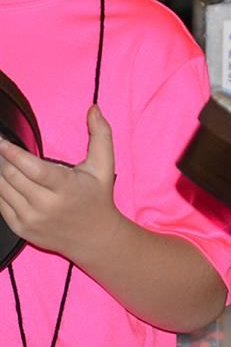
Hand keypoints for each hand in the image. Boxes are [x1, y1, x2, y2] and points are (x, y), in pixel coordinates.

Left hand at [0, 105, 122, 259]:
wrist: (95, 237)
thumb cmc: (98, 197)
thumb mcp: (104, 165)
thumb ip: (101, 134)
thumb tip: (94, 109)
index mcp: (66, 188)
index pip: (31, 168)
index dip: (12, 153)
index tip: (2, 141)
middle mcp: (46, 206)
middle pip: (12, 176)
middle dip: (2, 159)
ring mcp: (31, 219)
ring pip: (2, 190)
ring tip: (1, 160)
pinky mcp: (21, 228)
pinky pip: (0, 205)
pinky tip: (3, 179)